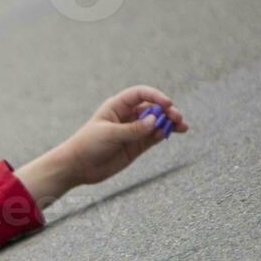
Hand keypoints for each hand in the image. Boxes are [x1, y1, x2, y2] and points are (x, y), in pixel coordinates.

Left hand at [62, 85, 189, 185]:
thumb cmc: (87, 145)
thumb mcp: (109, 134)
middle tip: (177, 118)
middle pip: (152, 108)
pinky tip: (172, 133)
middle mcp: (127, 116)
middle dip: (166, 111)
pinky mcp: (137, 145)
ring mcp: (133, 131)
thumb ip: (133, 129)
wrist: (78, 167)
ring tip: (182, 127)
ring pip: (157, 122)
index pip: (140, 94)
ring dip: (170, 122)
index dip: (155, 96)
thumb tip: (155, 121)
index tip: (167, 104)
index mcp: (116, 106)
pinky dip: (164, 134)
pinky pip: (154, 136)